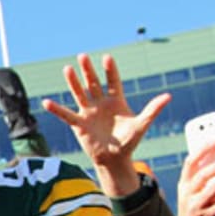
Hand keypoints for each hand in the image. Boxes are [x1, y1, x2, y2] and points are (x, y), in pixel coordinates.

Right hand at [43, 53, 169, 196]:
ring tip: (67, 69)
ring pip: (79, 94)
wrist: (115, 159)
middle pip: (93, 83)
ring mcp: (88, 112)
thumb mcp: (142, 125)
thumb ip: (153, 110)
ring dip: (73, 82)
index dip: (110, 70)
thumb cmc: (129, 142)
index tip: (107, 58)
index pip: (113, 81)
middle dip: (88, 70)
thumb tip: (168, 96)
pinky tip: (46, 102)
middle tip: (83, 56)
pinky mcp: (79, 124)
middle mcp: (100, 103)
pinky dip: (56, 110)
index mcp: (116, 101)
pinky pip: (66, 115)